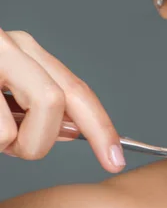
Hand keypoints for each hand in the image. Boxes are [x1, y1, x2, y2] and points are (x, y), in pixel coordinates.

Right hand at [0, 28, 124, 171]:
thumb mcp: (8, 91)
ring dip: (17, 142)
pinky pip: (2, 131)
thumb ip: (41, 107)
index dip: (102, 129)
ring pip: (35, 113)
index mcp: (27, 53)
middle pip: (60, 100)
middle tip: (22, 150)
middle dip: (46, 139)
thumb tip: (74, 132)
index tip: (115, 160)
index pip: (79, 91)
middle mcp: (12, 47)